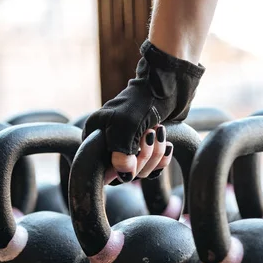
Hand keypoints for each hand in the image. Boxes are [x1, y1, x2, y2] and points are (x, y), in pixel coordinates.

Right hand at [83, 40, 203, 182]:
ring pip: (139, 170)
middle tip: (149, 136)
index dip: (116, 169)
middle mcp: (109, 141)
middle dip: (141, 159)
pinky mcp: (147, 148)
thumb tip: (124, 176)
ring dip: (155, 155)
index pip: (99, 167)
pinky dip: (162, 157)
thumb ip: (120, 154)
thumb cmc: (142, 101)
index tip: (131, 157)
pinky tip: (167, 144)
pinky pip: (152, 167)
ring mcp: (128, 145)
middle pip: (121, 171)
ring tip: (158, 132)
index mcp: (95, 134)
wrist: (168, 85)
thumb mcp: (126, 126)